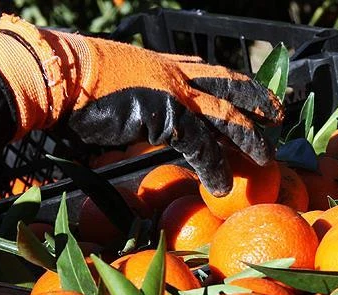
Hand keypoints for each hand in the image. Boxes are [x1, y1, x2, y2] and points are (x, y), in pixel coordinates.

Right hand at [0, 15, 282, 195]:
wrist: (59, 77)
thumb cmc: (75, 84)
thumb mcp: (115, 85)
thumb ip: (137, 98)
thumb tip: (137, 117)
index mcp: (164, 63)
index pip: (210, 70)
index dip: (234, 82)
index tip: (250, 91)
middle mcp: (176, 74)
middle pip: (230, 87)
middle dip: (257, 100)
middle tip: (278, 115)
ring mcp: (175, 95)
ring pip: (226, 117)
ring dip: (249, 139)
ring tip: (266, 158)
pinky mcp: (168, 118)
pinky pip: (200, 147)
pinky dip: (213, 168)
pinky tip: (221, 186)